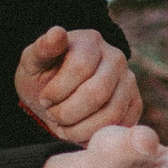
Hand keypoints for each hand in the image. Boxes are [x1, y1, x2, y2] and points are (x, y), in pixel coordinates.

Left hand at [15, 27, 142, 143]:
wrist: (58, 94)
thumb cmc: (44, 76)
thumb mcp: (33, 62)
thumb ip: (42, 49)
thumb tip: (57, 33)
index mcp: (90, 41)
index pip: (80, 68)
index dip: (57, 91)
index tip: (44, 99)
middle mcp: (116, 58)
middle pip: (97, 93)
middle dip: (68, 112)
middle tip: (53, 115)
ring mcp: (129, 80)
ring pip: (112, 113)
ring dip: (80, 129)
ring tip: (64, 126)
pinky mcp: (134, 103)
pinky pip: (121, 125)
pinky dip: (96, 135)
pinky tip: (79, 131)